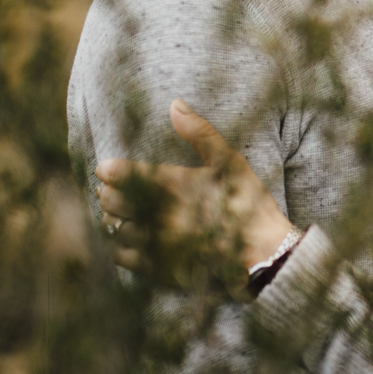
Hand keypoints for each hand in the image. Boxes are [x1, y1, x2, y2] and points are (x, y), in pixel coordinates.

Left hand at [95, 100, 296, 284]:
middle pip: (108, 201)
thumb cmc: (247, 203)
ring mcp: (155, 245)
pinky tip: (130, 237)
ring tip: (124, 213)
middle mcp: (157, 215)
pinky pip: (121, 256)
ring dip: (113, 218)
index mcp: (171, 185)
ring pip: (112, 228)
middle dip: (110, 193)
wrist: (264, 254)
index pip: (115, 175)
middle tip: (118, 190)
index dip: (109, 170)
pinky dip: (119, 244)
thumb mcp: (229, 162)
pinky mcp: (157, 269)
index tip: (111, 170)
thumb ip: (199, 133)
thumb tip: (174, 104)